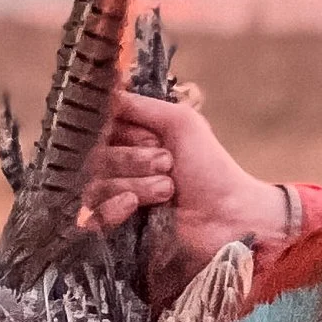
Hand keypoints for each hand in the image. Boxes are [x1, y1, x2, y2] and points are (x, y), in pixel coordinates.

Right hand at [77, 88, 289, 269]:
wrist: (229, 216)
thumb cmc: (210, 169)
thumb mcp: (181, 123)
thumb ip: (140, 105)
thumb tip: (104, 92)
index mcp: (128, 140)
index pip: (97, 129)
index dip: (122, 134)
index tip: (153, 140)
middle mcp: (117, 167)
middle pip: (94, 158)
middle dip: (134, 161)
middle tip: (168, 166)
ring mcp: (115, 198)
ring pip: (96, 186)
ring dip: (136, 186)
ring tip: (168, 191)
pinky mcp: (117, 229)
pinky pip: (93, 216)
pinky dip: (112, 210)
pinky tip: (134, 207)